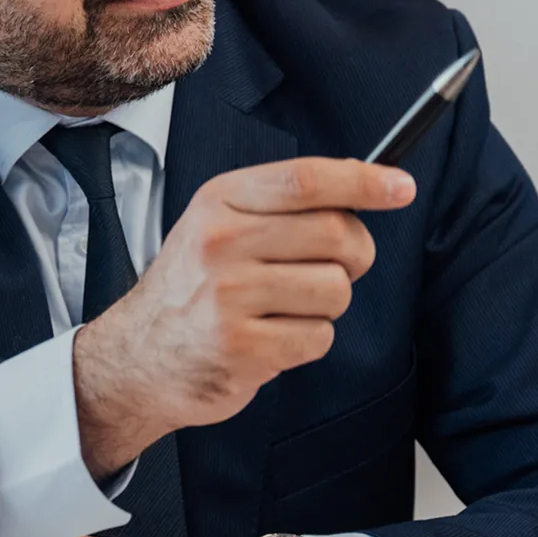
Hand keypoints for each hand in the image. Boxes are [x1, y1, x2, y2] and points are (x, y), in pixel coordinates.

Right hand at [73, 157, 414, 475]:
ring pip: (335, 291)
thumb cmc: (192, 288)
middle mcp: (220, 242)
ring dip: (326, 306)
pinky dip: (306, 342)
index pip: (305, 180)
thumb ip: (283, 205)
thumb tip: (369, 185)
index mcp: (219, 202)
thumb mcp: (219, 224)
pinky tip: (270, 339)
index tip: (400, 187)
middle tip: (333, 268)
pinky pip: (317, 338)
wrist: (137, 356)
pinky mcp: (241, 348)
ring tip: (284, 309)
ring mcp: (228, 297)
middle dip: (353, 256)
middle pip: (335, 235)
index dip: (362, 181)